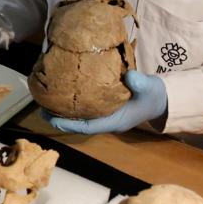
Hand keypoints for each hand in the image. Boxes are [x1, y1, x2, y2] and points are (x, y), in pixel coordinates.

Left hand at [42, 70, 167, 134]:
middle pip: (77, 124)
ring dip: (64, 111)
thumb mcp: (150, 88)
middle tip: (40, 107)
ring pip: (80, 117)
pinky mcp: (105, 107)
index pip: (85, 127)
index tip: (50, 117)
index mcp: (114, 121)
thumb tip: (130, 76)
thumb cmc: (155, 95)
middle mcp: (106, 121)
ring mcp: (105, 115)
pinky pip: (85, 109)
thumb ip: (141, 83)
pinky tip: (63, 93)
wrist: (162, 97)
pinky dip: (73, 103)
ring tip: (46, 100)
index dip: (67, 123)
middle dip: (59, 118)